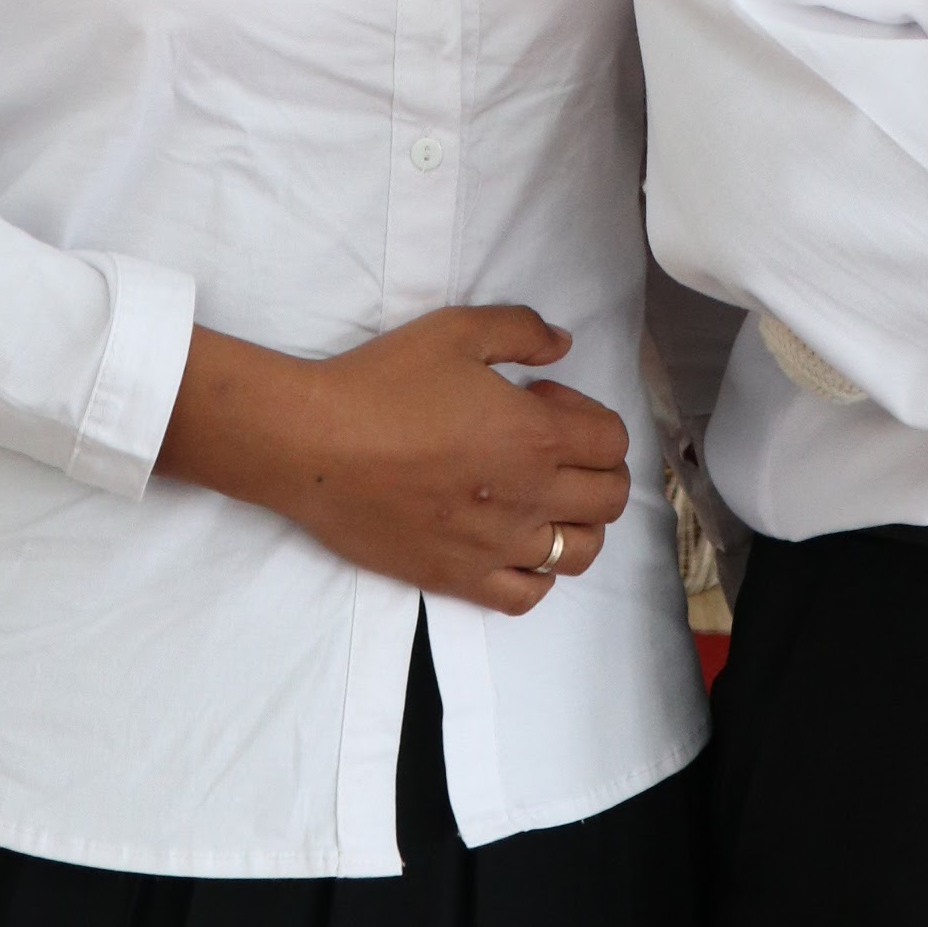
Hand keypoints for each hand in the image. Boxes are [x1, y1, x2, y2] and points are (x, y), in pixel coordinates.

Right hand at [157, 305, 632, 612]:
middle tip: (548, 445)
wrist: (314, 445)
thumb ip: (522, 330)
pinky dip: (537, 573)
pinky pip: (528, 595)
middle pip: (609, 499)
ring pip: (579, 553)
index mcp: (536, 435)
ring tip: (540, 497)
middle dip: (597, 466)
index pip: (613, 441)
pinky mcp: (458, 579)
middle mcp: (528, 498)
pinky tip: (512, 543)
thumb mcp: (456, 330)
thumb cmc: (382, 383)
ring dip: (577, 522)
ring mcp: (495, 547)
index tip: (544, 399)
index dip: (589, 414)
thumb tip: (563, 345)